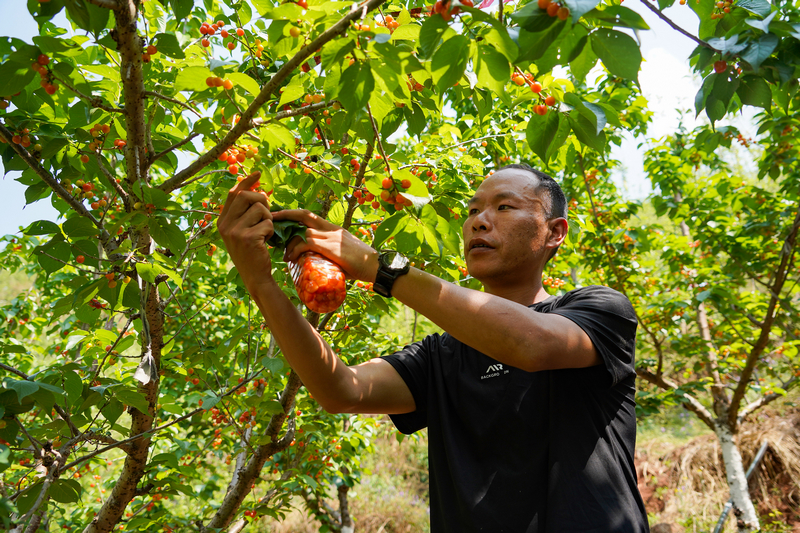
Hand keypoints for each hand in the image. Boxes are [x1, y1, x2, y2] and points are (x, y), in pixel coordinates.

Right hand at [217, 172, 274, 289]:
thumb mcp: (242, 231)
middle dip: (262, 200)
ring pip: (259, 209)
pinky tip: (267, 241)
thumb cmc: (253, 252)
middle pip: (246, 195)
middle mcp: (225, 225)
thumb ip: (244, 213)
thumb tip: (255, 191)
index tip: (258, 173)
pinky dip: (271, 230)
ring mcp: (234, 231)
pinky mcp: (247, 238)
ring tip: (265, 232)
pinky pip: (267, 223)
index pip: (234, 193)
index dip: (246, 181)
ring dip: (268, 219)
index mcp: (222, 221)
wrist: (255, 276)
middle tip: (267, 212)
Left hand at [272, 209, 378, 282]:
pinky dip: (295, 250)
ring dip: (289, 241)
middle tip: (271, 220)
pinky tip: (290, 258)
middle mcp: (331, 229)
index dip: (294, 214)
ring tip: (282, 252)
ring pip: (301, 232)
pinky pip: (306, 243)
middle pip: (303, 215)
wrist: (376, 267)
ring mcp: (331, 236)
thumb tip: (315, 263)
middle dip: (285, 216)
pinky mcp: (330, 247)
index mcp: (334, 228)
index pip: (310, 215)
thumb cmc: (362, 265)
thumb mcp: (342, 255)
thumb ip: (328, 254)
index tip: (281, 217)